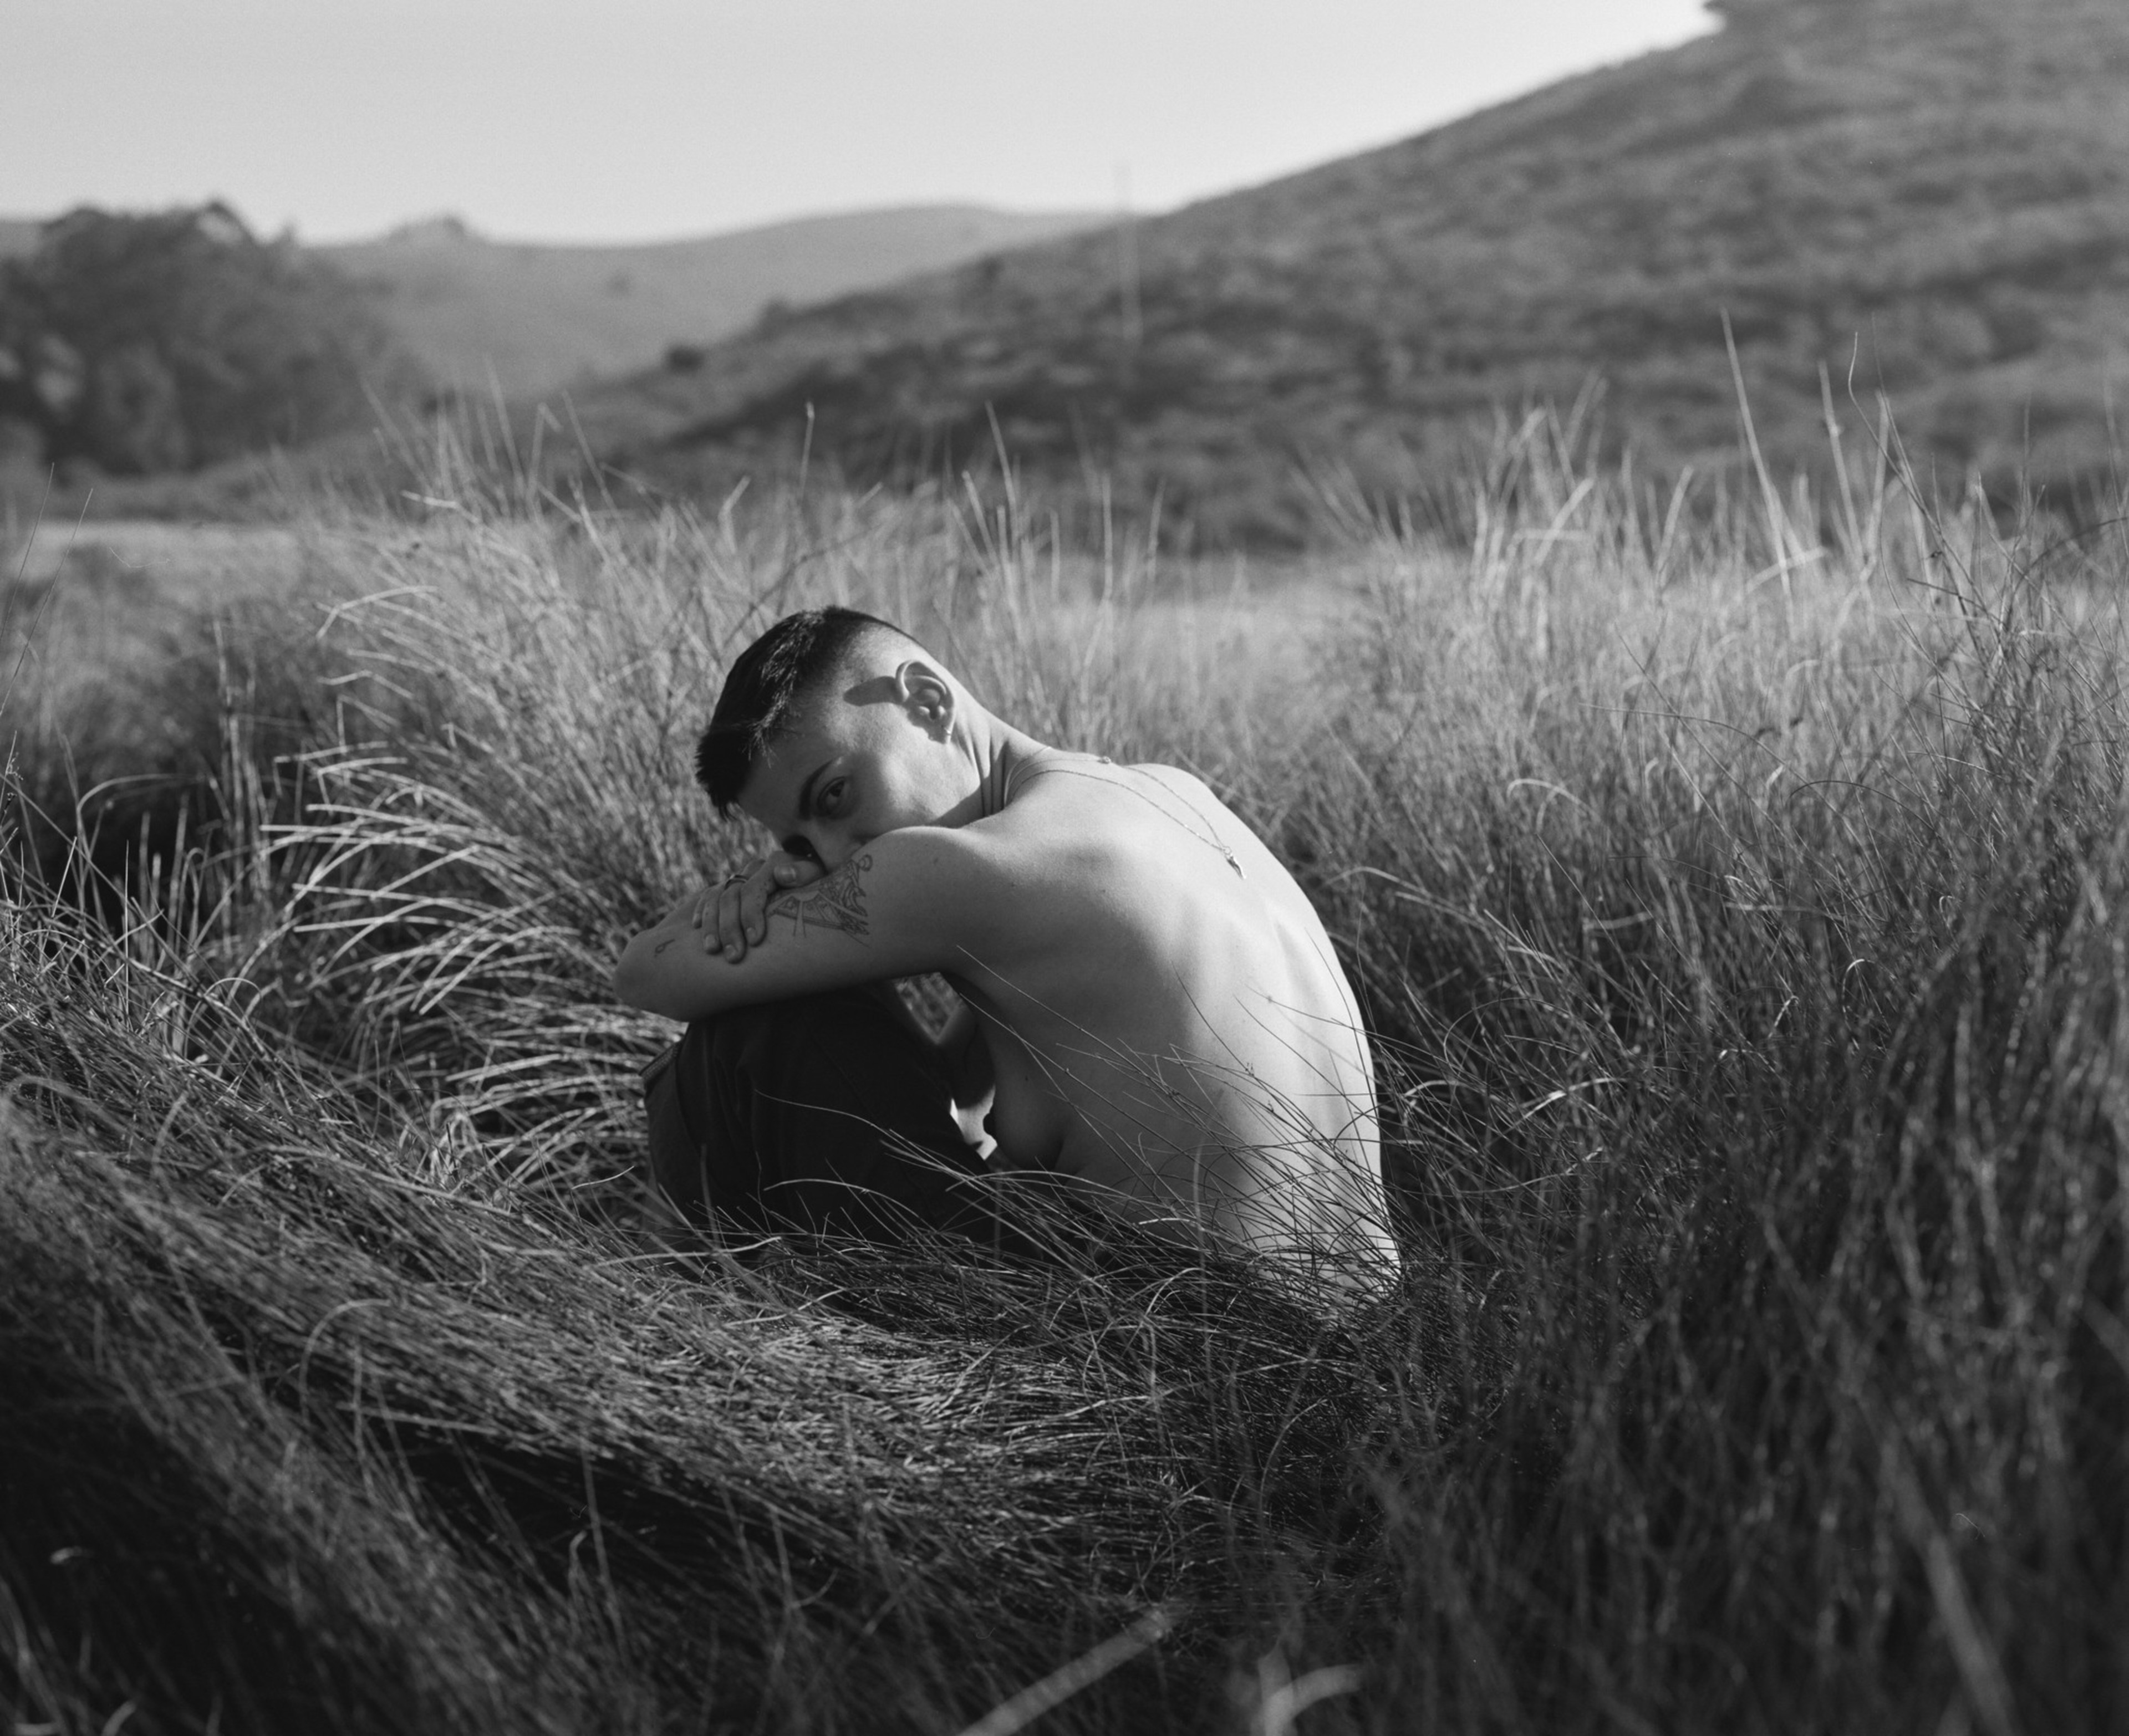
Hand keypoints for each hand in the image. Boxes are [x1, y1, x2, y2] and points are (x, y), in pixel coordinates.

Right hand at [695, 851, 823, 961]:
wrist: (822, 894)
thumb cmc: (827, 896)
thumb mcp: (825, 885)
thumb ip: (806, 875)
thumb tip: (782, 874)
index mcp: (779, 863)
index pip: (755, 887)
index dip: (752, 913)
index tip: (755, 940)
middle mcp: (757, 868)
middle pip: (733, 895)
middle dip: (730, 927)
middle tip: (734, 956)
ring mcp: (741, 877)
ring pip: (717, 897)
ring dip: (712, 924)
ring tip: (712, 951)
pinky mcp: (729, 888)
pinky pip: (708, 896)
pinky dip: (701, 912)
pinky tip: (697, 929)